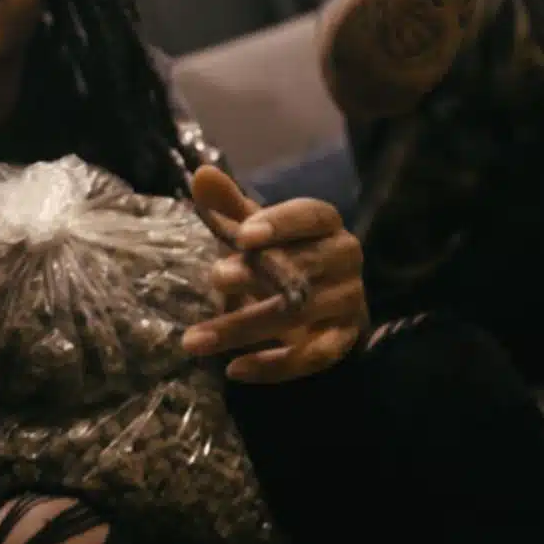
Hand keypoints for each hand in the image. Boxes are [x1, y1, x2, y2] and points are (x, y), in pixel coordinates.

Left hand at [182, 166, 367, 383]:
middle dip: (258, 274)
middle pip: (304, 266)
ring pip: (298, 314)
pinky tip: (234, 369)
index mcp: (326, 223)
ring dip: (244, 327)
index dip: (279, 224)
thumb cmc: (280, 253)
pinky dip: (274, 366)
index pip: (310, 216)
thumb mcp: (254, 229)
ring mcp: (349, 301)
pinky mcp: (343, 340)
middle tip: (215, 278)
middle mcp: (345, 258)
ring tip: (194, 340)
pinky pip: (313, 357)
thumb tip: (201, 174)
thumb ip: (229, 206)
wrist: (320, 303)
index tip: (242, 235)